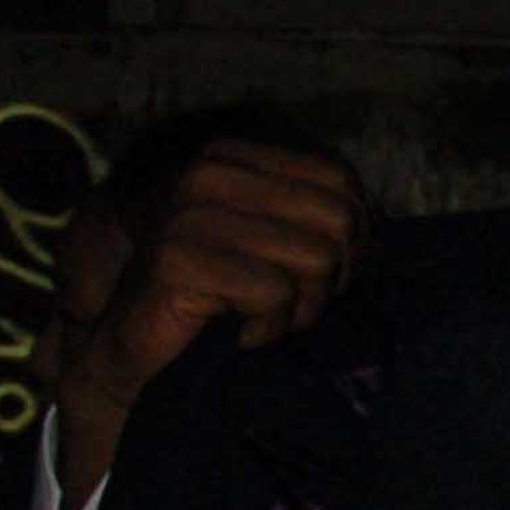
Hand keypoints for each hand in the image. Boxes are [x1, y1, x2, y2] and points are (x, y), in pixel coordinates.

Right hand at [49, 138, 367, 503]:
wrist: (136, 352)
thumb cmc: (223, 300)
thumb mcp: (277, 246)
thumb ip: (320, 219)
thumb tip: (374, 224)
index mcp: (233, 156)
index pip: (340, 182)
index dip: (350, 238)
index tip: (321, 274)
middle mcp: (207, 172)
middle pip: (336, 220)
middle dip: (328, 276)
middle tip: (289, 304)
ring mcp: (188, 212)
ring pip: (314, 259)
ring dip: (298, 307)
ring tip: (260, 318)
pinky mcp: (177, 258)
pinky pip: (272, 293)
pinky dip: (266, 327)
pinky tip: (236, 331)